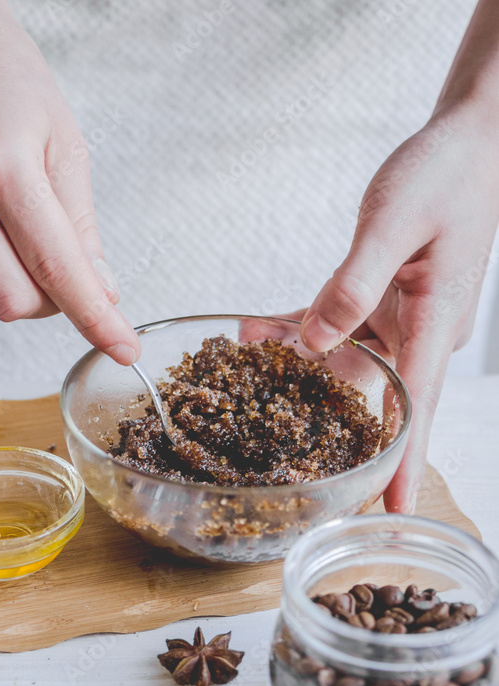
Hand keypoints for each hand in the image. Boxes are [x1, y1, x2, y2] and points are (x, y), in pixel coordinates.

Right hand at [0, 0, 139, 363]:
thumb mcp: (62, 139)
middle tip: (68, 274)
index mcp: (1, 161)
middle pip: (14, 301)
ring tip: (32, 257)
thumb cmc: (2, 74)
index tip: (123, 348)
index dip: (95, 318)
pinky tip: (2, 251)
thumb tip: (102, 290)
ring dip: (21, 301)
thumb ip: (81, 224)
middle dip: (53, 306)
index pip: (57, 267)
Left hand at [300, 108, 498, 511]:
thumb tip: (317, 340)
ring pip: (346, 359)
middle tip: (278, 438)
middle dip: (322, 414)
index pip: (418, 409)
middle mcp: (420, 333)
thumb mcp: (394, 222)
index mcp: (434, 324)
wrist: (470, 140)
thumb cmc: (445, 174)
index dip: (404, 462)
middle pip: (372, 394)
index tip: (393, 510)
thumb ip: (353, 284)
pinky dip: (304, 326)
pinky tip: (264, 326)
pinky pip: (340, 325)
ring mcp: (403, 319)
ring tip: (248, 348)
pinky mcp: (385, 299)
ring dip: (298, 359)